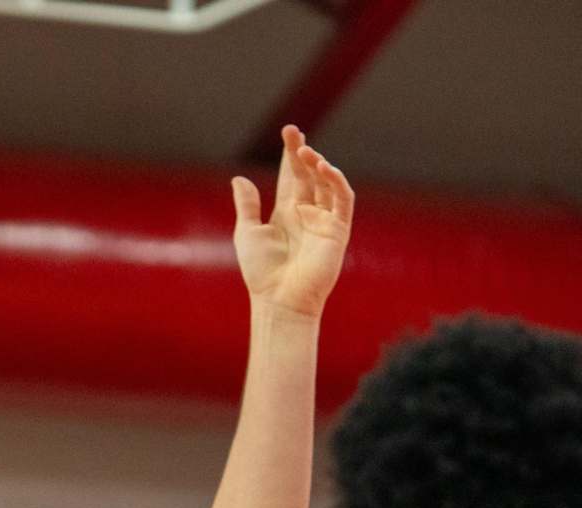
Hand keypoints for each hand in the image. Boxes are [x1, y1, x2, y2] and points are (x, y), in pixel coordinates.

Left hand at [231, 125, 353, 317]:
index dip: (291, 155)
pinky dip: (337, 182)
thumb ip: (247, 205)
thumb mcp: (247, 232)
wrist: (279, 299)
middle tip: (293, 132)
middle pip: (308, 174)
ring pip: (326, 183)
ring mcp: (324, 220)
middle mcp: (307, 213)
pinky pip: (342, 199)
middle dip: (302, 152)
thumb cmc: (261, 272)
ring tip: (306, 152)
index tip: (288, 132)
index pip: (292, 176)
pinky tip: (325, 168)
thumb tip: (239, 178)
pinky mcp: (338, 230)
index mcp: (287, 212)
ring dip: (318, 165)